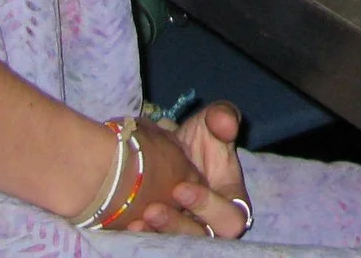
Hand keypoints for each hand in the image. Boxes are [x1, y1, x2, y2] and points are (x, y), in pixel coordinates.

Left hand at [127, 103, 251, 237]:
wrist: (169, 149)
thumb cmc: (199, 138)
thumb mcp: (212, 121)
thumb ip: (223, 116)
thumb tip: (225, 123)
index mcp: (231, 201)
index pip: (232, 218)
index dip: (209, 207)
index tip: (181, 187)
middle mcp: (210, 222)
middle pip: (202, 238)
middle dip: (177, 225)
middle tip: (153, 208)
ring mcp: (186, 230)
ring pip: (177, 243)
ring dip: (157, 233)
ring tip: (138, 217)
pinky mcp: (165, 234)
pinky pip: (156, 243)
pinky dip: (143, 236)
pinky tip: (128, 224)